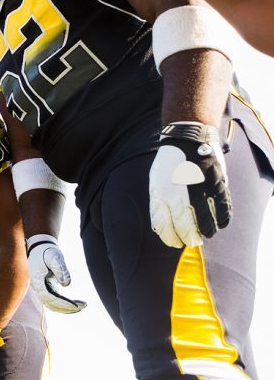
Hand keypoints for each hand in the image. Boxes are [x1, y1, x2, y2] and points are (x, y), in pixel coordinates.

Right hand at [26, 235, 85, 313]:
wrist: (40, 247)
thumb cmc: (47, 251)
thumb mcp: (54, 256)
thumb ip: (60, 269)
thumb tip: (67, 285)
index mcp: (37, 280)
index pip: (48, 296)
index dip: (61, 303)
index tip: (75, 306)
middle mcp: (38, 287)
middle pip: (50, 303)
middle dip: (65, 308)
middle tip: (82, 307)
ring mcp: (42, 288)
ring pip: (52, 305)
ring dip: (66, 308)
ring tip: (82, 306)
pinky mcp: (48, 288)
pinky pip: (55, 301)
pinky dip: (65, 305)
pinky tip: (76, 304)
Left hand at [149, 122, 230, 247]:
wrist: (187, 137)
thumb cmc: (169, 162)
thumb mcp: (155, 181)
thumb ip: (158, 202)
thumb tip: (159, 226)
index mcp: (161, 193)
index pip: (164, 226)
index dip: (170, 238)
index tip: (174, 243)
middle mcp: (179, 193)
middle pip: (185, 227)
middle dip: (189, 238)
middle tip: (192, 242)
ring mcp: (199, 189)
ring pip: (206, 220)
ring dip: (207, 231)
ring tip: (206, 234)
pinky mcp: (216, 182)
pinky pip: (223, 206)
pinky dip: (223, 218)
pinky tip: (221, 224)